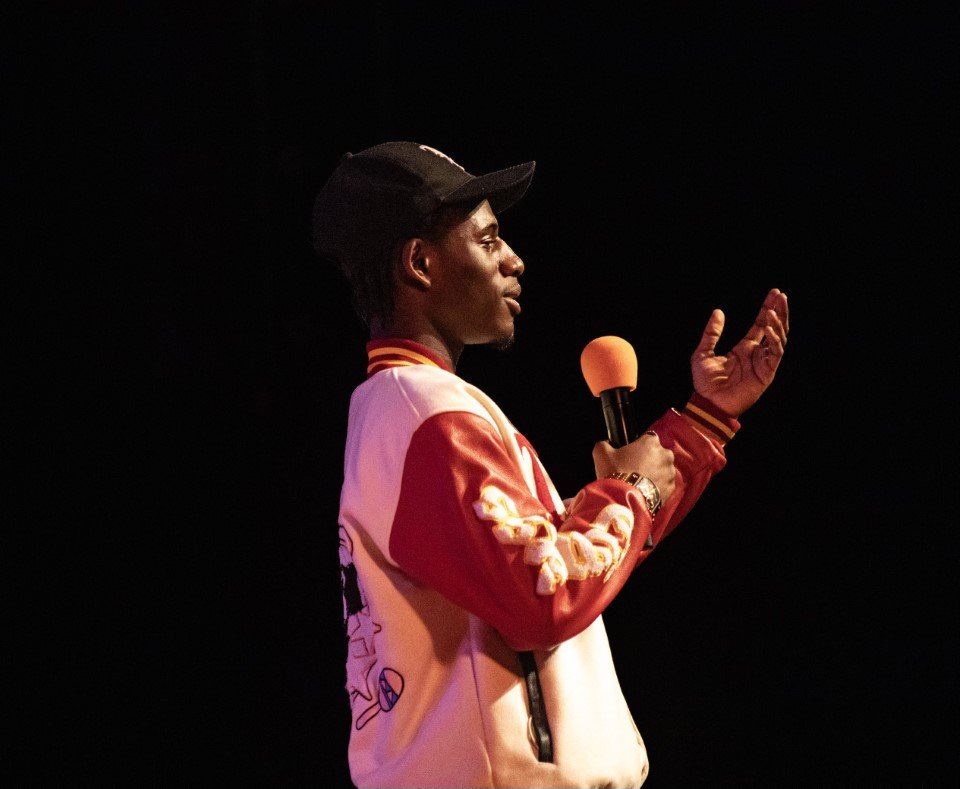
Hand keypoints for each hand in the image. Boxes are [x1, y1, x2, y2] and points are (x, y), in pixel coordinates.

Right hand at [593, 432, 676, 504]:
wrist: (624, 500)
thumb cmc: (615, 472)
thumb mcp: (601, 453)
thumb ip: (604, 444)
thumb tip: (606, 444)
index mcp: (651, 442)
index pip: (647, 439)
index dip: (638, 447)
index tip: (630, 455)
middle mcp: (665, 454)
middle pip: (657, 454)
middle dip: (649, 460)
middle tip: (634, 470)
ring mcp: (670, 472)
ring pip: (663, 470)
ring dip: (655, 473)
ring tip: (639, 483)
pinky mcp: (671, 488)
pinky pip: (665, 484)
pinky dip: (657, 487)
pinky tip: (645, 491)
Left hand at [691, 288, 788, 417]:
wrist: (707, 403)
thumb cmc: (705, 382)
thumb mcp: (703, 352)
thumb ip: (712, 333)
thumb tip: (718, 312)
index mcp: (744, 348)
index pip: (761, 324)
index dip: (768, 308)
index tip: (775, 293)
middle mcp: (757, 354)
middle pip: (774, 329)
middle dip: (780, 312)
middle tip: (782, 296)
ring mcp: (763, 364)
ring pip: (778, 340)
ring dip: (778, 324)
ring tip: (773, 311)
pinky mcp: (766, 374)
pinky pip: (774, 355)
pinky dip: (773, 341)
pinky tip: (768, 329)